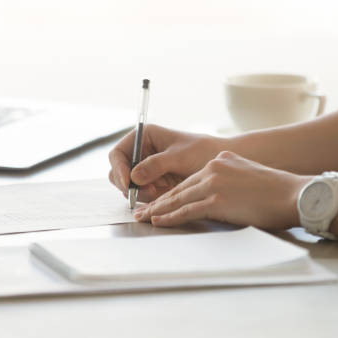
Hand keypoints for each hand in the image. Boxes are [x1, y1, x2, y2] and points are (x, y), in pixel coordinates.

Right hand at [108, 124, 225, 201]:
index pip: (118, 154)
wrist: (220, 165)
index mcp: (144, 138)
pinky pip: (143, 196)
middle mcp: (141, 154)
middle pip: (119, 173)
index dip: (119, 169)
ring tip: (161, 192)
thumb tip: (134, 176)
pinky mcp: (154, 184)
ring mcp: (146, 170)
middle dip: (130, 185)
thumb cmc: (203, 151)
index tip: (128, 182)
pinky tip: (164, 196)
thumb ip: (156, 165)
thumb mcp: (180, 156)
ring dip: (141, 194)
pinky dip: (150, 200)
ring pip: (130, 188)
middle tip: (149, 192)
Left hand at [133, 151, 308, 229]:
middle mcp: (214, 168)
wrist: (293, 194)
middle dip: (159, 201)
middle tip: (142, 210)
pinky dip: (170, 217)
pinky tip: (159, 221)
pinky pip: (186, 211)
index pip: (190, 179)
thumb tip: (221, 194)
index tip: (159, 201)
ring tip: (144, 218)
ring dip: (159, 210)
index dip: (172, 192)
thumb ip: (229, 180)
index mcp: (221, 161)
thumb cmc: (277, 191)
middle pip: (180, 188)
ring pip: (179, 199)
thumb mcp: (248, 175)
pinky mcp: (217, 200)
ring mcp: (214, 184)